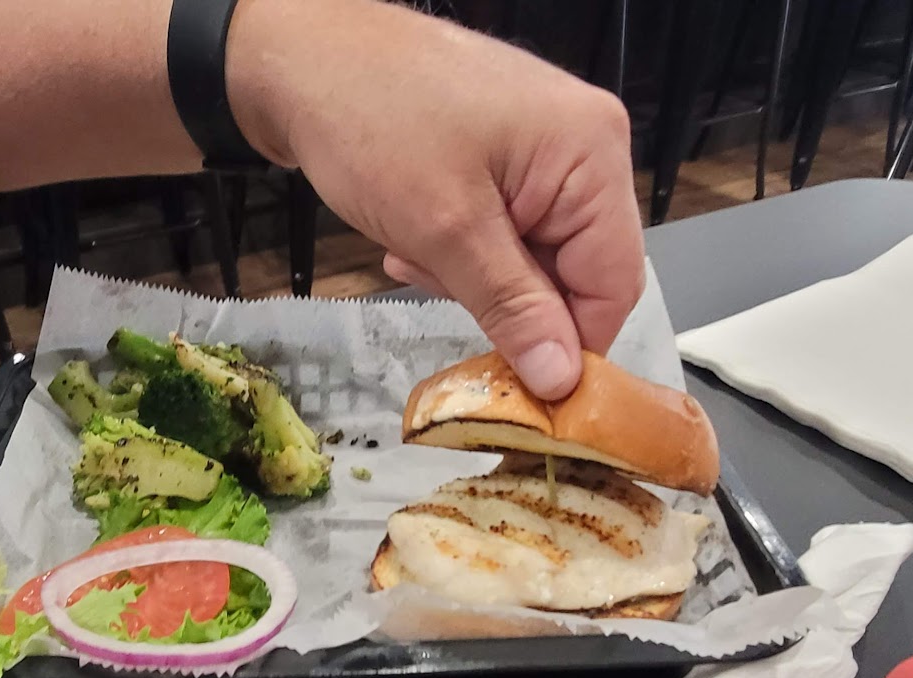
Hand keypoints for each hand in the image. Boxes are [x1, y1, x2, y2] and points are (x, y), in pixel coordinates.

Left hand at [229, 0, 644, 398]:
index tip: (521, 384)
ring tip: (413, 250)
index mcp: (592, 152)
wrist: (297, 58)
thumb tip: (561, 379)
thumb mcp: (445, 229)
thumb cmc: (371, 120)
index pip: (615, 283)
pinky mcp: (505, 152)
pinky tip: (411, 236)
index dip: (570, 342)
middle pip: (576, 271)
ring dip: (472, 274)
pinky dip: (460, 247)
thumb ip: (513, 308)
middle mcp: (585, 144)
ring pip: (533, 256)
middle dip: (506, 297)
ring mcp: (544, 145)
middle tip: (438, 284)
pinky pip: (505, 229)